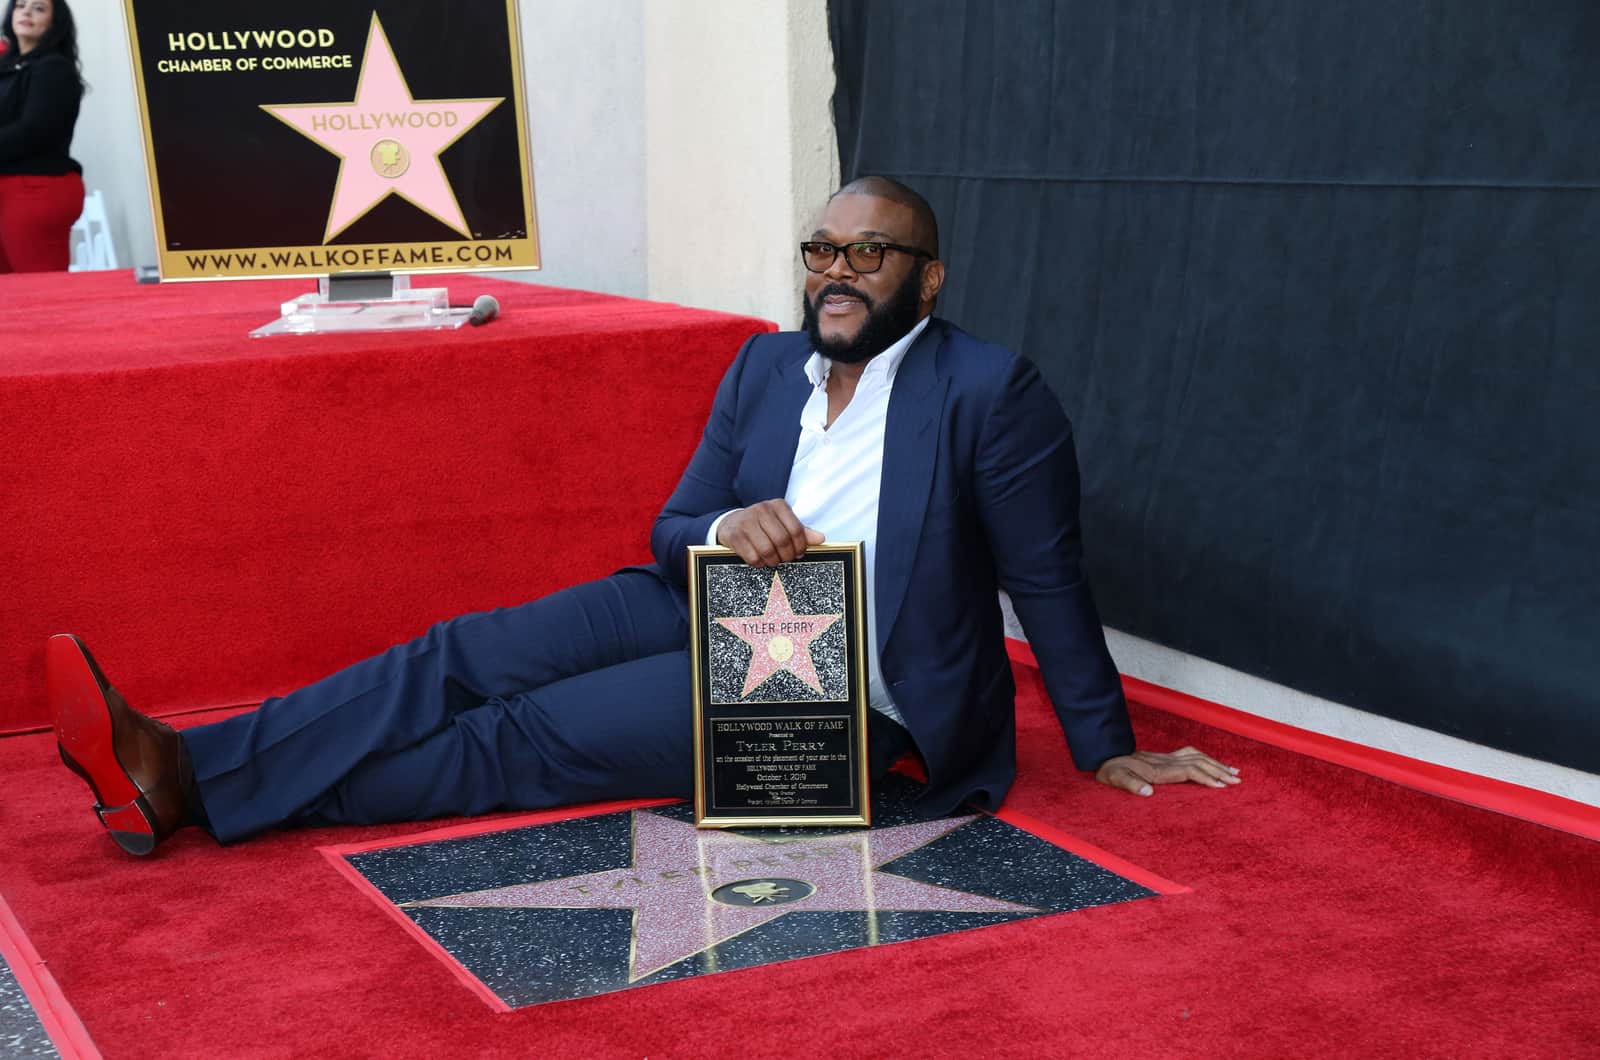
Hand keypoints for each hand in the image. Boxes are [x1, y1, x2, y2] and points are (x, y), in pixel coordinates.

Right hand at [716, 499, 823, 566]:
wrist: (731, 523)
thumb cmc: (762, 525)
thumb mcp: (782, 524)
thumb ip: (802, 532)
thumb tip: (820, 538)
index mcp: (778, 505)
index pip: (796, 529)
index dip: (800, 546)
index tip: (798, 553)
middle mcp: (762, 509)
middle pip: (782, 540)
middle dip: (786, 555)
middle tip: (785, 559)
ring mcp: (746, 521)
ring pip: (767, 549)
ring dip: (772, 561)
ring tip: (773, 560)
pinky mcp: (734, 535)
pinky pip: (752, 556)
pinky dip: (759, 563)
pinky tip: (760, 559)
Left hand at [1095, 746, 1240, 796]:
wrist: (1104, 755)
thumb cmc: (1110, 770)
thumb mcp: (1114, 778)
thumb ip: (1130, 784)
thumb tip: (1147, 792)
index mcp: (1157, 768)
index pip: (1188, 770)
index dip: (1205, 777)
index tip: (1221, 786)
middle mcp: (1165, 760)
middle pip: (1198, 762)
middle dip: (1219, 770)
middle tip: (1237, 780)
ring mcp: (1165, 757)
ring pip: (1197, 756)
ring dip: (1216, 763)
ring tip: (1233, 771)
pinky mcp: (1164, 757)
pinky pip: (1190, 754)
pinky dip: (1205, 758)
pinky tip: (1212, 763)